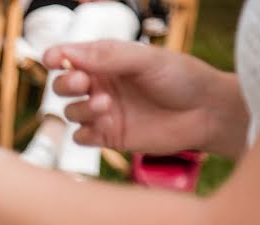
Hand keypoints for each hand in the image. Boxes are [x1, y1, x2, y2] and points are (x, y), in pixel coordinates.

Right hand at [42, 40, 219, 153]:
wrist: (206, 113)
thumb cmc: (182, 78)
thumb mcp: (147, 60)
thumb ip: (109, 56)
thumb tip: (70, 53)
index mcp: (107, 61)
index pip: (70, 57)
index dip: (57, 56)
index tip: (54, 59)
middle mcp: (101, 85)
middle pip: (63, 86)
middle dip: (67, 84)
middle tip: (83, 83)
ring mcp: (103, 112)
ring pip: (70, 112)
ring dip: (81, 109)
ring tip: (106, 105)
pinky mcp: (108, 137)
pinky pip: (81, 137)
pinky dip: (87, 132)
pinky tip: (107, 125)